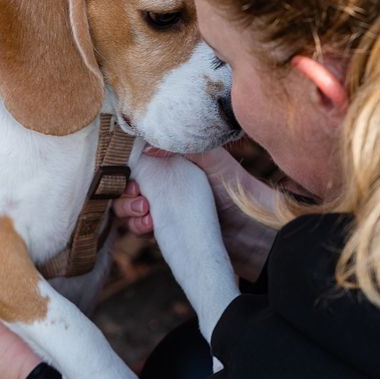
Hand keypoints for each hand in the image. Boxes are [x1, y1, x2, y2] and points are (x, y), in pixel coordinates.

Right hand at [114, 145, 279, 280]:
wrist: (255, 231)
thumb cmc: (237, 188)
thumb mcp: (213, 159)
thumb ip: (182, 147)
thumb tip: (147, 147)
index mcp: (173, 159)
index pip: (137, 157)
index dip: (125, 164)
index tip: (128, 173)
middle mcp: (165, 180)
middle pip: (126, 183)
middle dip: (124, 192)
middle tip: (140, 198)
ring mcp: (164, 206)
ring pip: (128, 206)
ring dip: (129, 210)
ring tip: (147, 214)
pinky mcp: (165, 229)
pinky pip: (139, 227)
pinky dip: (139, 227)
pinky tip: (152, 227)